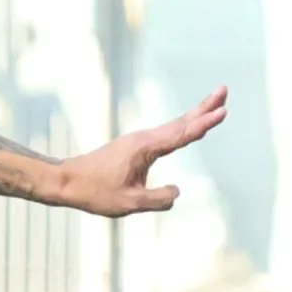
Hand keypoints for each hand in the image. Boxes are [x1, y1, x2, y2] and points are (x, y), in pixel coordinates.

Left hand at [46, 87, 227, 216]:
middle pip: (181, 121)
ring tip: (214, 103)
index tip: (222, 111)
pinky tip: (187, 126)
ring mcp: (139, 141)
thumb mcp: (129, 202)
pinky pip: (165, 134)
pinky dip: (181, 126)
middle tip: (224, 90)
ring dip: (195, 114)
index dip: (204, 124)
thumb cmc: (95, 192)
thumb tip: (177, 192)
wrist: (67, 181)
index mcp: (145, 148)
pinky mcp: (134, 147)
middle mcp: (144, 139)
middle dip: (204, 107)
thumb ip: (158, 199)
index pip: (181, 135)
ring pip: (173, 125)